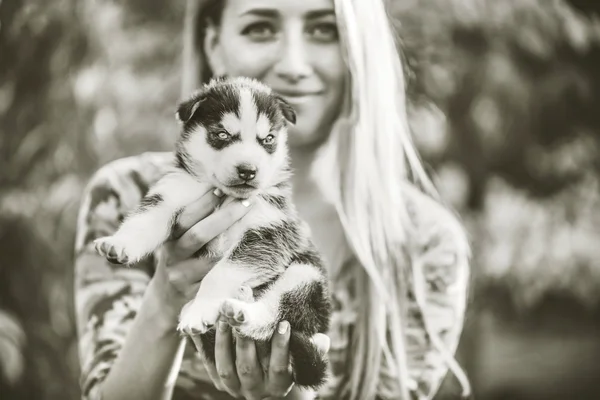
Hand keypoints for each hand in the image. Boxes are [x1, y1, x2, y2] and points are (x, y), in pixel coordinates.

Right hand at [149, 188, 253, 317]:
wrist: (166, 298)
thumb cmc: (180, 258)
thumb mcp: (177, 238)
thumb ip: (193, 218)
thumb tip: (221, 190)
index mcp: (166, 236)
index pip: (184, 217)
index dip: (203, 202)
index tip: (221, 187)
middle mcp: (171, 253)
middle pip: (198, 234)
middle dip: (223, 215)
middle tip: (243, 199)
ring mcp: (182, 272)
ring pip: (211, 251)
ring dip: (233, 230)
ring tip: (248, 211)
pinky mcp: (194, 287)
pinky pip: (217, 266)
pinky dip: (231, 245)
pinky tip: (242, 230)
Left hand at [200, 298, 330, 398]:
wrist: (270, 381)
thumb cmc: (290, 361)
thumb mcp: (303, 359)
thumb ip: (314, 349)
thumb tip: (322, 340)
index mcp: (279, 385)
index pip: (280, 367)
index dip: (281, 346)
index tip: (283, 323)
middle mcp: (256, 390)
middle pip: (249, 366)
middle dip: (246, 337)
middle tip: (245, 311)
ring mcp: (236, 387)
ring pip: (227, 366)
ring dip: (224, 341)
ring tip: (225, 316)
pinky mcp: (219, 382)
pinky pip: (210, 364)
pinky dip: (205, 345)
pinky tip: (204, 324)